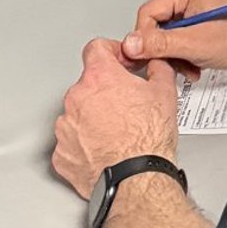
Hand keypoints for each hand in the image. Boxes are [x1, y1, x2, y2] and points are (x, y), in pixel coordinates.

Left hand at [53, 36, 178, 198]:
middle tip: (126, 105)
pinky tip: (103, 149)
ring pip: (77, 114)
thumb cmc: (148, 138)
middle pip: (87, 84)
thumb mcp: (165, 91)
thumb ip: (158, 68)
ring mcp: (65, 128)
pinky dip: (84, 144)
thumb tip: (157, 64)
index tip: (119, 62)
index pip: (96, 48)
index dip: (111, 52)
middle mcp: (76, 99)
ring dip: (92, 118)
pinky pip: (70, 143)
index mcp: (99, 77)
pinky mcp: (60, 155)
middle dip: (104, 91)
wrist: (136, 179)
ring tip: (115, 132)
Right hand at [123, 0, 226, 72]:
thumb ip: (159, 44)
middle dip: (165, 48)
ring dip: (177, 52)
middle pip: (159, 21)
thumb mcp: (195, 44)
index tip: (144, 59)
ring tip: (190, 65)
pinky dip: (187, 49)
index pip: (148, 11)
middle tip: (172, 66)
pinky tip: (197, 61)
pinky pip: (185, 31)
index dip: (145, 39)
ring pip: (172, 30)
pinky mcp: (208, 12)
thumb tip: (131, 44)